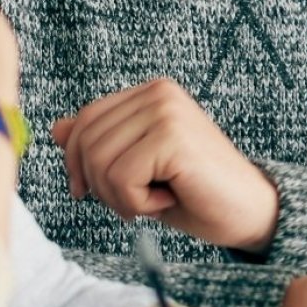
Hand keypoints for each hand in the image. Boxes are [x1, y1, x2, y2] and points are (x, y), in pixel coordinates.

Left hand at [51, 77, 278, 251]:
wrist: (250, 212)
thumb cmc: (196, 193)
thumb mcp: (138, 168)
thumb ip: (102, 144)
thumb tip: (57, 128)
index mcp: (151, 94)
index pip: (85, 120)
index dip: (75, 162)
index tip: (86, 192)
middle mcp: (159, 93)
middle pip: (85, 140)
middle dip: (98, 184)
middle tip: (133, 203)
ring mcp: (167, 111)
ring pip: (100, 160)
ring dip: (119, 196)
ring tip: (153, 201)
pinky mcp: (173, 136)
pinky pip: (122, 177)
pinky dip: (137, 202)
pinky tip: (168, 199)